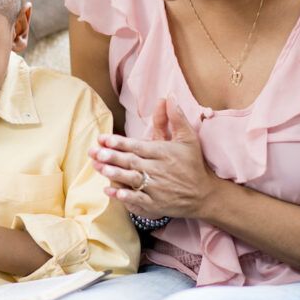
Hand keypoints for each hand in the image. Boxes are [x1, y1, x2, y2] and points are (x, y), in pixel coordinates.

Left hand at [90, 98, 220, 220]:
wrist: (204, 194)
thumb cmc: (193, 163)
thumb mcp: (188, 138)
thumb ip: (176, 117)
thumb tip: (169, 96)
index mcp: (164, 153)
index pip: (139, 146)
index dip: (121, 143)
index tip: (104, 139)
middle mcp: (159, 170)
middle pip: (132, 162)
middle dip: (112, 157)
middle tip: (95, 152)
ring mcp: (157, 188)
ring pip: (133, 179)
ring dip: (115, 174)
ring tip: (98, 168)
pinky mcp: (156, 203)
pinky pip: (138, 200)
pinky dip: (125, 196)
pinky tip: (111, 191)